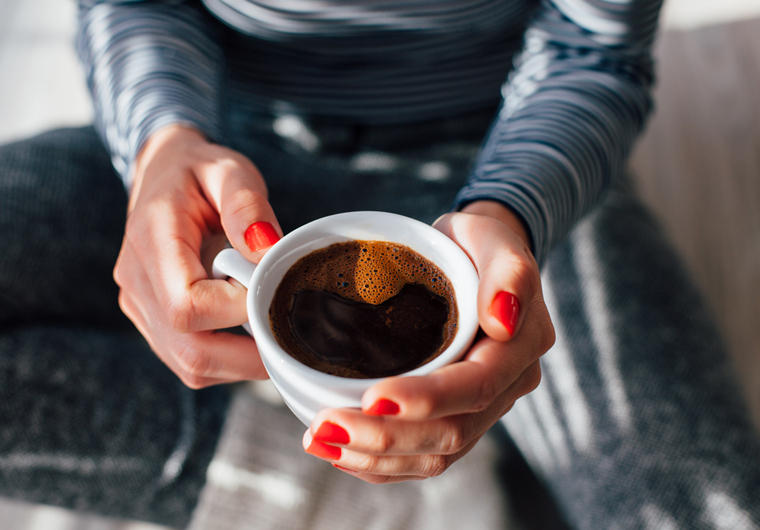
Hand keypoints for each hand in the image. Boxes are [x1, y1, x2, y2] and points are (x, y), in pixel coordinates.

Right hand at [114, 125, 281, 387]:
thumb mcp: (228, 170)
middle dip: (249, 355)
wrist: (162, 173)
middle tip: (291, 333)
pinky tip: (252, 332)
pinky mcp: (151, 321)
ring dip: (241, 362)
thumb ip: (246, 203)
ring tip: (273, 328)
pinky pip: (189, 361)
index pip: (187, 305)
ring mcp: (140, 306)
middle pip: (190, 351)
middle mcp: (136, 281)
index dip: (237, 310)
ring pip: (190, 365)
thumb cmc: (199, 172)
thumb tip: (265, 250)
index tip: (270, 286)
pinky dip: (228, 359)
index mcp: (151, 240)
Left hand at [301, 201, 554, 482]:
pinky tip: (339, 451)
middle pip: (451, 433)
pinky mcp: (455, 417)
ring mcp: (481, 409)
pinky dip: (379, 462)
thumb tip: (502, 319)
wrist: (474, 259)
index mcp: (519, 348)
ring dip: (375, 457)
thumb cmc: (478, 245)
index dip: (425, 400)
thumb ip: (509, 272)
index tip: (371, 397)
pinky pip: (421, 456)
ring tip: (320, 440)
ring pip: (434, 455)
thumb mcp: (494, 239)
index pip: (476, 388)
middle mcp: (506, 388)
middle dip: (386, 437)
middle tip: (325, 426)